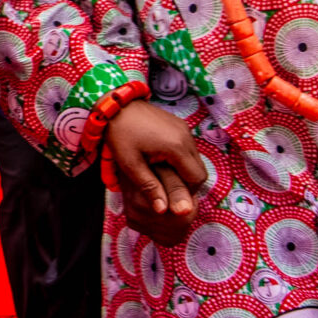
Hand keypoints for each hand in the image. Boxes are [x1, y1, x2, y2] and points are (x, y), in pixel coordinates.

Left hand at [101, 100, 209, 245]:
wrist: (116, 105)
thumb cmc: (121, 135)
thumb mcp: (131, 165)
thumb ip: (149, 188)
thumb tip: (163, 212)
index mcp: (177, 147)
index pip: (197, 179)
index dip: (186, 192)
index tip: (169, 195)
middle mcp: (186, 137)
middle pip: (200, 170)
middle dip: (187, 183)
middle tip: (166, 187)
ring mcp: (185, 129)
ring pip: (196, 160)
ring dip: (184, 171)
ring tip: (162, 174)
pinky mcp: (180, 125)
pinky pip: (189, 149)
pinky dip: (181, 159)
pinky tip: (161, 160)